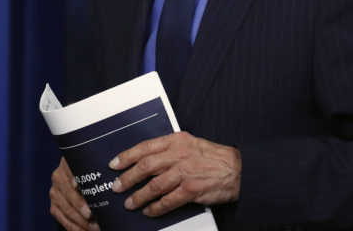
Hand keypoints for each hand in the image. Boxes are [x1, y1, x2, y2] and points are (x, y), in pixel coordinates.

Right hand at [50, 157, 99, 230]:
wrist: (76, 171)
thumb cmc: (92, 166)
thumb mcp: (94, 160)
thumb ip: (100, 164)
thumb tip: (118, 171)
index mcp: (68, 163)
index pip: (72, 171)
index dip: (77, 181)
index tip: (82, 188)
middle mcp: (58, 177)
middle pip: (70, 194)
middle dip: (82, 207)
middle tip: (94, 216)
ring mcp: (55, 192)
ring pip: (67, 210)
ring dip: (81, 221)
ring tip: (96, 227)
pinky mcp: (54, 205)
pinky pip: (63, 219)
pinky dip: (75, 227)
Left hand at [109, 131, 240, 216]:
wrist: (238, 169)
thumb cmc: (214, 158)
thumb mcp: (191, 144)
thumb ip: (171, 149)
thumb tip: (147, 160)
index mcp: (178, 140)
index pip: (146, 146)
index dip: (127, 156)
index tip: (114, 164)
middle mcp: (180, 154)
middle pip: (146, 166)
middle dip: (128, 178)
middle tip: (116, 187)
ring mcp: (186, 172)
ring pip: (154, 185)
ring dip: (139, 196)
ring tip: (130, 204)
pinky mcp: (192, 189)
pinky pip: (168, 201)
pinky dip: (156, 208)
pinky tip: (150, 211)